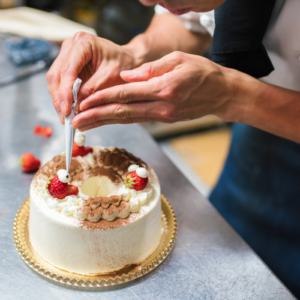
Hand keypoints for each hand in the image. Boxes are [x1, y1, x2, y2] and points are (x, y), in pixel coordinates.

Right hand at [46, 32, 138, 123]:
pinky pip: (59, 83)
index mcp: (83, 42)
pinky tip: (68, 110)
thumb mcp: (111, 78)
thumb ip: (93, 90)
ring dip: (59, 100)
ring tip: (66, 117)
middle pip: (57, 75)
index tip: (67, 110)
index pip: (68, 70)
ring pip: (54, 80)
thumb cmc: (123, 65)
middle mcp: (71, 46)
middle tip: (66, 118)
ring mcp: (67, 55)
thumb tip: (76, 106)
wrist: (127, 60)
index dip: (65, 92)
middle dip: (60, 99)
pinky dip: (62, 98)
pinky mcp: (67, 65)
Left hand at [72, 51, 235, 130]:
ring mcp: (162, 115)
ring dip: (104, 121)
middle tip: (75, 121)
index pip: (126, 93)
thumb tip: (127, 76)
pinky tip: (106, 120)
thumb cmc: (203, 73)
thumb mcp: (179, 60)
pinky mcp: (163, 119)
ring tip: (84, 124)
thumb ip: (151, 69)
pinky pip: (137, 119)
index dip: (102, 98)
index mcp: (164, 88)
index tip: (83, 102)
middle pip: (122, 112)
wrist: (222, 94)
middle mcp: (161, 106)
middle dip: (96, 116)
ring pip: (127, 119)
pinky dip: (119, 120)